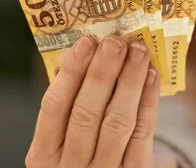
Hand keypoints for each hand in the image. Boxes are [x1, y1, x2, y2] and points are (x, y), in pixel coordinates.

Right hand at [25, 35, 160, 167]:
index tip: (86, 41)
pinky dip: (148, 101)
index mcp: (44, 154)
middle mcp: (70, 167)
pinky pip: (142, 134)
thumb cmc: (87, 149)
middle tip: (115, 41)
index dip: (71, 72)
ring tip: (138, 51)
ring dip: (129, 81)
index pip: (53, 107)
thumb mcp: (67, 135)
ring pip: (116, 122)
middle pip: (85, 114)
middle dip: (102, 73)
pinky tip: (152, 76)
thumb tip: (86, 52)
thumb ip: (71, 102)